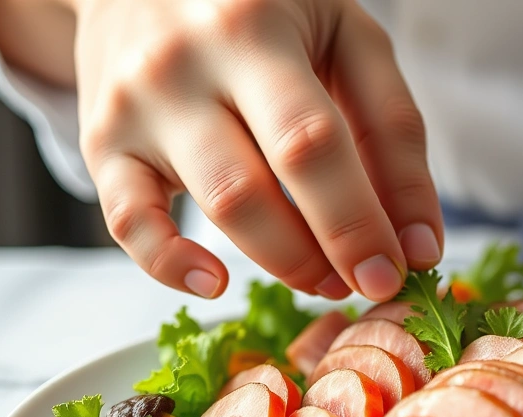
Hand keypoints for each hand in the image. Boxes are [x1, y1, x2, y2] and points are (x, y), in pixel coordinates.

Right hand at [72, 0, 441, 299]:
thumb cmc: (269, 10)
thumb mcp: (348, 40)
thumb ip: (393, 131)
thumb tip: (420, 243)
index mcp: (253, 27)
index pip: (312, 142)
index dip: (358, 221)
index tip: (398, 271)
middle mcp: (181, 65)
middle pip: (255, 187)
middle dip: (324, 253)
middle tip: (368, 281)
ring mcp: (134, 107)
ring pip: (211, 210)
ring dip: (282, 262)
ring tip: (326, 275)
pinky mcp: (102, 143)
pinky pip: (126, 223)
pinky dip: (169, 266)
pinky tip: (216, 284)